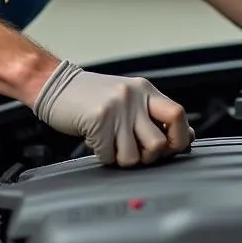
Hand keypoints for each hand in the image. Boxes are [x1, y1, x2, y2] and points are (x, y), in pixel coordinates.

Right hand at [32, 60, 193, 166]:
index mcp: (146, 90)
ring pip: (133, 156)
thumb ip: (156, 116)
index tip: (170, 149)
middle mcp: (135, 96)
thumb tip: (186, 136)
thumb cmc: (92, 96)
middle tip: (134, 151)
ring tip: (111, 144)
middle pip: (159, 143)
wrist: (54, 84)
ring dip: (121, 158)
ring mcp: (117, 107)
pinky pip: (108, 155)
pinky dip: (102, 155)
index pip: (178, 115)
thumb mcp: (129, 99)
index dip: (179, 138)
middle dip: (148, 157)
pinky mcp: (98, 119)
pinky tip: (96, 141)